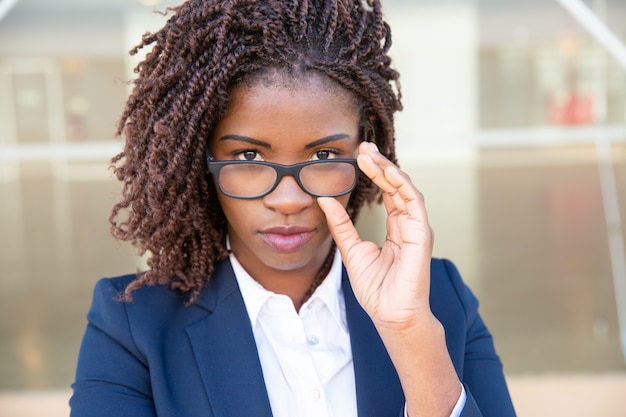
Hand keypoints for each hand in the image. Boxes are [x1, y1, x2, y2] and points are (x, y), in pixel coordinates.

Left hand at [318, 141, 433, 329]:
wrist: (391, 314)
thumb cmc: (376, 289)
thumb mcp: (351, 250)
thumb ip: (341, 224)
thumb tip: (324, 200)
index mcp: (396, 229)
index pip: (387, 192)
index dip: (375, 173)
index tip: (359, 156)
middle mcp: (408, 224)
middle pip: (396, 186)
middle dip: (381, 164)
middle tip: (364, 146)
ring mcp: (417, 227)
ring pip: (405, 188)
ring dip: (388, 168)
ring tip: (370, 154)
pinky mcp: (421, 233)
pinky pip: (414, 201)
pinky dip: (402, 184)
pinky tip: (387, 171)